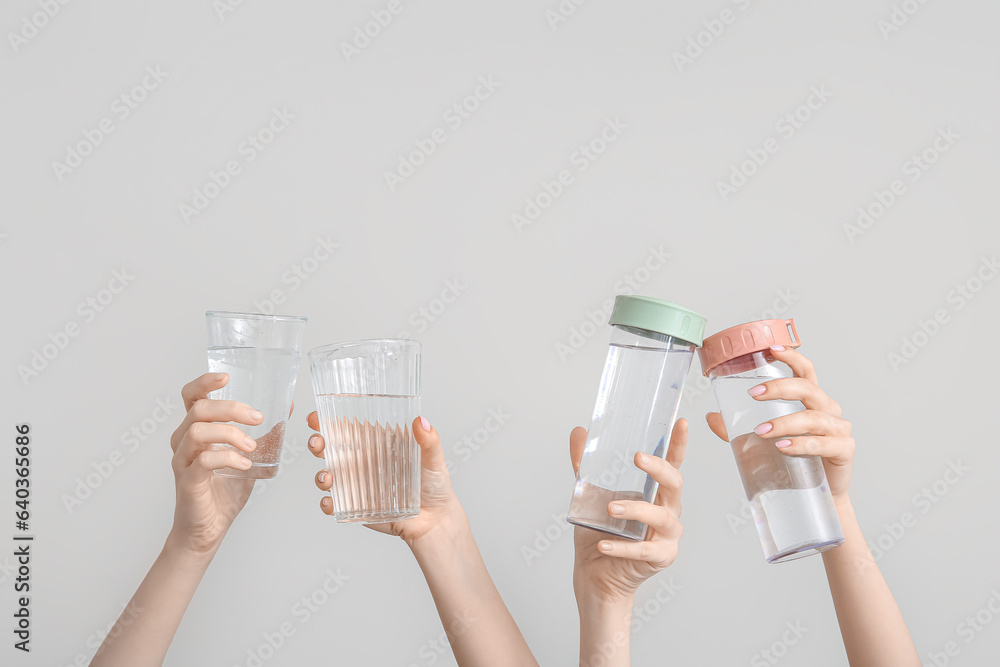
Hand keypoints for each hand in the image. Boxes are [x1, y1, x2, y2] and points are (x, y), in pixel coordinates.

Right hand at [167, 373, 264, 554]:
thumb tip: (287, 410)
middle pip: (199, 409)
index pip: (192, 396)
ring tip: (252, 446)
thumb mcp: (251, 458)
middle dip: (232, 408)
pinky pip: (203, 460)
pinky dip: (227, 458)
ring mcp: (183, 460)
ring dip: (231, 433)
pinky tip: (245, 465)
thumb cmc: (224, 492)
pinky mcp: (187, 480)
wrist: (208, 529)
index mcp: (196, 430)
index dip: (205, 382)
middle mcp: (184, 441)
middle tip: (257, 418)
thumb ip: (266, 435)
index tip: (226, 376)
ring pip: (198, 430)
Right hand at [307, 413, 462, 548]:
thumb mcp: (434, 459)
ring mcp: (358, 486)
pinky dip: (328, 504)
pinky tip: (330, 503)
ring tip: (327, 477)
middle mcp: (363, 464)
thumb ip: (429, 441)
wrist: (436, 520)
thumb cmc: (435, 485)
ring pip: (329, 476)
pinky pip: (336, 505)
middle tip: (318, 443)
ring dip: (320, 475)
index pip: (347, 429)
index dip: (327, 421)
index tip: (316, 417)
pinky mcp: (359, 508)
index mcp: (376, 446)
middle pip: (330, 450)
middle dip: (318, 444)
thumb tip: (421, 422)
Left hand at [571, 419, 686, 602]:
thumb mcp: (589, 494)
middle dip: (659, 468)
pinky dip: (622, 546)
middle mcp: (667, 509)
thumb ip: (586, 465)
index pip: (671, 463)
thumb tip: (579, 432)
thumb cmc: (600, 531)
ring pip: (660, 516)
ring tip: (610, 509)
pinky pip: (644, 549)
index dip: (678, 444)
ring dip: (635, 509)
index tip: (680, 423)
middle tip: (638, 458)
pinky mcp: (661, 557)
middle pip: (674, 483)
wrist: (596, 573)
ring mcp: (667, 534)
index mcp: (655, 491)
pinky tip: (603, 543)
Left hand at [706, 346, 854, 503]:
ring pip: (812, 418)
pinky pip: (823, 444)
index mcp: (812, 400)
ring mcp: (839, 429)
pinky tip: (783, 447)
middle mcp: (828, 409)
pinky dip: (801, 444)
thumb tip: (711, 417)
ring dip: (784, 422)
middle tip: (753, 393)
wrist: (821, 496)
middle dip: (780, 388)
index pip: (805, 370)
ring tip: (761, 431)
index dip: (791, 357)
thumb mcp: (763, 441)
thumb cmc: (795, 462)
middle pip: (807, 389)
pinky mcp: (844, 450)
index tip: (772, 348)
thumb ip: (738, 429)